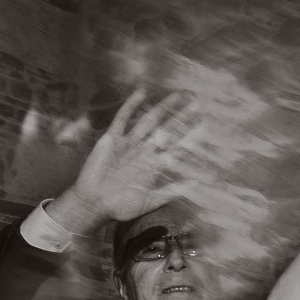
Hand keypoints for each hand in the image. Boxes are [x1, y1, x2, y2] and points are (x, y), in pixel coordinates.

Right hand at [53, 89, 199, 229]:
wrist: (94, 203)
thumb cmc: (121, 206)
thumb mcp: (149, 201)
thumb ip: (171, 191)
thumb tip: (195, 183)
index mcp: (155, 165)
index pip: (177, 147)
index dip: (191, 136)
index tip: (205, 124)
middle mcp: (145, 151)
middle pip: (167, 130)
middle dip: (181, 117)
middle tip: (196, 103)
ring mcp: (129, 143)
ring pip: (149, 121)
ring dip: (163, 108)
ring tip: (177, 96)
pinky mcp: (112, 139)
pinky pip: (123, 118)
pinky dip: (131, 106)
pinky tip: (141, 93)